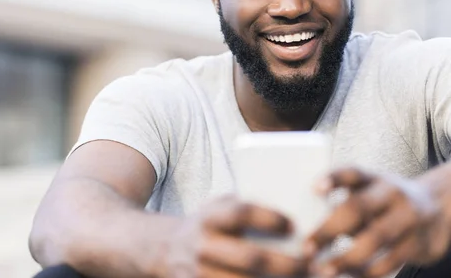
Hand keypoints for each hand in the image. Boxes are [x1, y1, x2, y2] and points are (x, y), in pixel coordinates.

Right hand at [159, 195, 309, 277]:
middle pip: (249, 258)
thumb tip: (292, 205)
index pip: (240, 214)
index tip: (293, 224)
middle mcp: (203, 247)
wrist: (165, 250)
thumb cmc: (207, 226)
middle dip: (285, 264)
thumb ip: (243, 206)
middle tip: (311, 261)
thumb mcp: (217, 208)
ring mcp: (200, 274)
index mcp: (209, 219)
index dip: (268, 218)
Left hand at [305, 167, 450, 277]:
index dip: (333, 178)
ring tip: (323, 270)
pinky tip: (348, 274)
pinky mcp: (418, 243)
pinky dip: (367, 271)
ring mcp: (408, 217)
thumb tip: (309, 229)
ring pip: (375, 238)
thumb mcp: (368, 192)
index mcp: (373, 178)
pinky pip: (390, 261)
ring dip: (346, 257)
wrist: (435, 210)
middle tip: (306, 247)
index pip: (352, 173)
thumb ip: (344, 203)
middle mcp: (391, 194)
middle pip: (358, 208)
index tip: (315, 189)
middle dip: (329, 230)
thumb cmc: (383, 203)